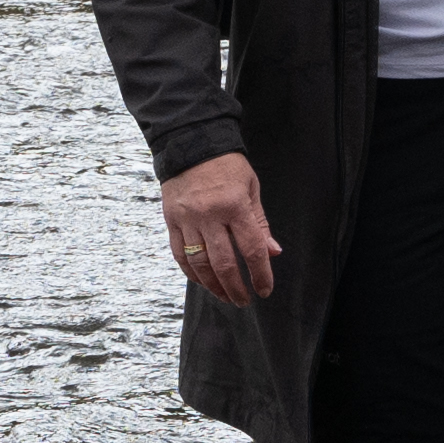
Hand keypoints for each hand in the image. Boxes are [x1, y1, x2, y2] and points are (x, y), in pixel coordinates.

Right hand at [158, 152, 277, 302]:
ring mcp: (187, 219)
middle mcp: (210, 215)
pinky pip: (179, 254)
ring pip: (199, 263)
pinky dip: (191, 272)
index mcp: (235, 205)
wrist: (190, 141)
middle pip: (224, 263)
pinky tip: (202, 281)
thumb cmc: (226, 164)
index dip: (260, 274)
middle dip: (236, 287)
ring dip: (213, 285)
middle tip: (243, 300)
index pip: (251, 248)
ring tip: (224, 296)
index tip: (264, 290)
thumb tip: (272, 252)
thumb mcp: (250, 187)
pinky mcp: (171, 220)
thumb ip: (260, 222)